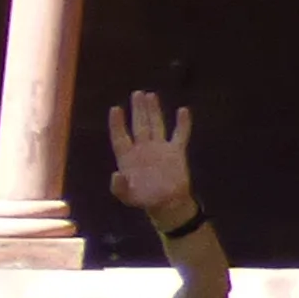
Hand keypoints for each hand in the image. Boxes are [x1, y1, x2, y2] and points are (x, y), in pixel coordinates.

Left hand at [103, 90, 194, 210]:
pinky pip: (180, 134)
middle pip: (139, 125)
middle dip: (138, 110)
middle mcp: (143, 149)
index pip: (120, 137)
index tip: (115, 109)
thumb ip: (119, 187)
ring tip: (150, 95)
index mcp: (128, 157)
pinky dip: (182, 123)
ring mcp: (159, 148)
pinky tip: (183, 110)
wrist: (167, 203)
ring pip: (156, 125)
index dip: (117, 124)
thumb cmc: (144, 200)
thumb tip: (115, 174)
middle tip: (137, 93)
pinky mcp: (176, 151)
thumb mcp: (127, 196)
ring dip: (154, 111)